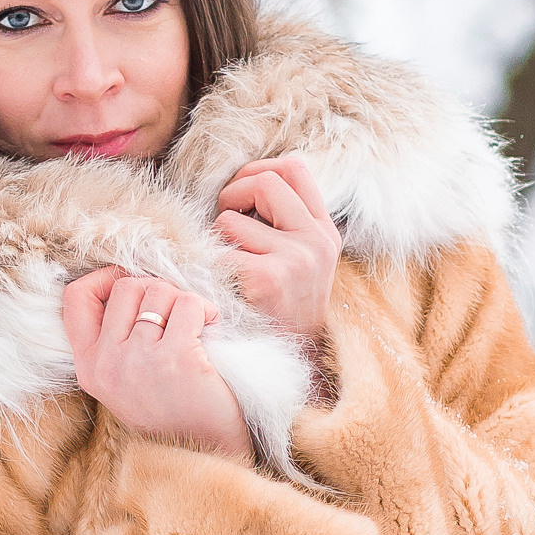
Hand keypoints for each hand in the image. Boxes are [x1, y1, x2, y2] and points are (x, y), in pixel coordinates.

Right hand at [61, 269, 252, 462]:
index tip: (130, 284)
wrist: (207, 452)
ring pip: (159, 290)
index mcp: (88, 367)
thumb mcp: (122, 380)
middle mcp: (107, 364)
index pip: (75, 297)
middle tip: (176, 316)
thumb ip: (112, 338)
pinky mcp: (177, 359)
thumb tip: (123, 280)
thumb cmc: (170, 410)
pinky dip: (207, 311)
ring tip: (194, 329)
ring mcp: (140, 361)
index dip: (103, 278)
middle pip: (126, 286)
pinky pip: (190, 304)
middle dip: (157, 290)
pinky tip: (211, 333)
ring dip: (184, 301)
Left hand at [213, 154, 340, 341]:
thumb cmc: (278, 310)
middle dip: (232, 195)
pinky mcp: (268, 279)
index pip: (294, 168)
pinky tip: (221, 286)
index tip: (241, 195)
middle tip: (224, 224)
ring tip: (227, 267)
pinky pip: (218, 251)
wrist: (288, 366)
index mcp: (324, 232)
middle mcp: (316, 241)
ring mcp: (295, 259)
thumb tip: (238, 183)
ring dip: (217, 240)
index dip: (257, 170)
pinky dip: (210, 266)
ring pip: (230, 218)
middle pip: (265, 180)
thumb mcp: (298, 262)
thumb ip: (281, 222)